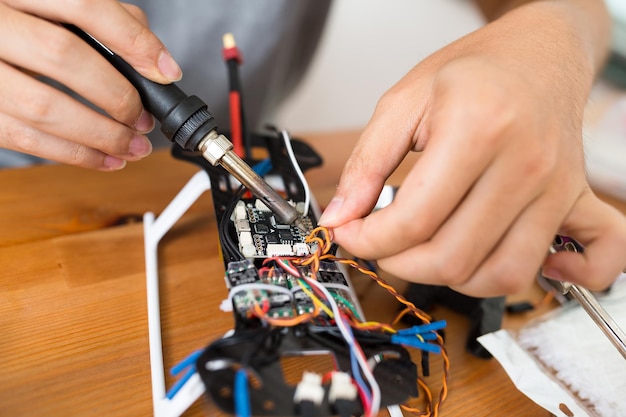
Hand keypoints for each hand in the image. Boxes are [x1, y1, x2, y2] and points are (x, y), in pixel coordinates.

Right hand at [0, 0, 181, 169]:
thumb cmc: (24, 27)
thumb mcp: (59, 10)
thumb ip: (108, 23)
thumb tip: (155, 64)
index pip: (82, 5)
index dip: (131, 40)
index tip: (165, 72)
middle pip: (62, 54)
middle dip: (116, 95)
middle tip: (143, 118)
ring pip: (43, 106)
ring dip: (101, 135)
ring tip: (133, 146)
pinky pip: (25, 138)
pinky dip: (74, 155)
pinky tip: (105, 159)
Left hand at [318, 1, 625, 296]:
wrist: (539, 51)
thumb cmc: (473, 71)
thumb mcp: (403, 101)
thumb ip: (367, 163)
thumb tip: (340, 216)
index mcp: (476, 131)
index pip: (413, 220)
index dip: (367, 239)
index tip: (349, 232)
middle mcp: (524, 165)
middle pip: (452, 257)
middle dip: (399, 263)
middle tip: (382, 242)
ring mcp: (556, 189)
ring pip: (500, 275)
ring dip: (451, 277)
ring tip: (427, 248)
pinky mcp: (577, 201)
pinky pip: (592, 262)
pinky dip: (553, 279)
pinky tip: (509, 256)